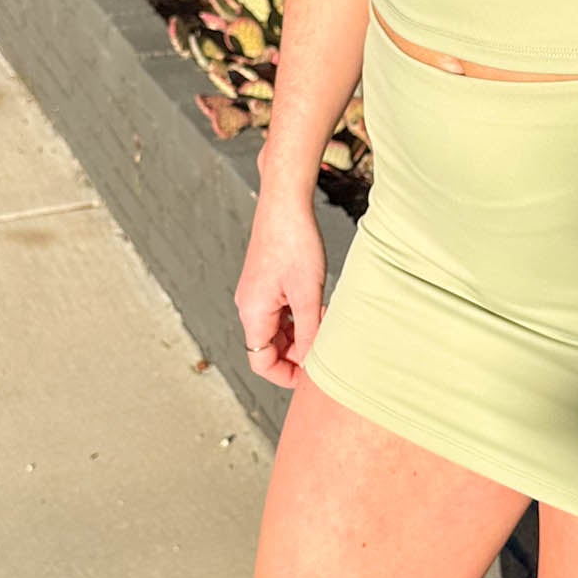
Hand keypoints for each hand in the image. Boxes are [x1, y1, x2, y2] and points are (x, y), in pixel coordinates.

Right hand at [234, 192, 326, 387]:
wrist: (285, 202)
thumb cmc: (296, 243)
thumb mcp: (309, 294)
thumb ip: (310, 332)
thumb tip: (312, 362)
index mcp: (253, 314)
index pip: (262, 362)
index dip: (287, 375)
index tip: (313, 375)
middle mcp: (249, 306)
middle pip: (271, 347)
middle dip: (300, 350)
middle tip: (328, 336)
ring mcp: (256, 294)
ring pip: (279, 328)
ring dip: (303, 330)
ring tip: (326, 314)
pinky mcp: (266, 281)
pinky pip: (280, 310)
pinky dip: (300, 313)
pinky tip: (319, 301)